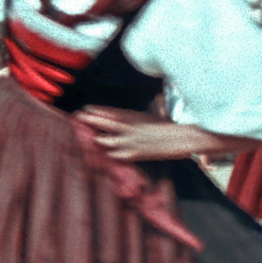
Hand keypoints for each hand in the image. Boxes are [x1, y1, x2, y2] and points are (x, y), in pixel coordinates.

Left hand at [76, 106, 198, 161]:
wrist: (183, 138)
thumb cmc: (169, 127)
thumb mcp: (151, 118)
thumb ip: (136, 119)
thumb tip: (126, 118)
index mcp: (136, 117)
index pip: (113, 112)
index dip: (99, 110)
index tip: (86, 108)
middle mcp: (133, 127)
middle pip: (107, 122)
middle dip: (92, 119)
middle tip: (78, 116)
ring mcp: (135, 140)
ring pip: (111, 139)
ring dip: (101, 138)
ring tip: (92, 137)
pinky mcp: (139, 153)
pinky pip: (121, 154)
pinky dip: (114, 154)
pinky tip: (107, 154)